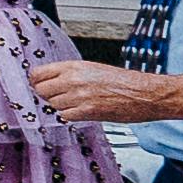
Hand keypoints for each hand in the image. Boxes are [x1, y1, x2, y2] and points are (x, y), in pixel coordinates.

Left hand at [28, 60, 179, 126]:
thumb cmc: (125, 82)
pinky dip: (70, 116)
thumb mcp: (94, 69)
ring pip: (52, 104)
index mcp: (75, 66)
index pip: (37, 73)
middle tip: (58, 97)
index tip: (38, 85)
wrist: (147, 93)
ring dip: (60, 106)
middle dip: (46, 95)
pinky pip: (65, 116)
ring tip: (77, 103)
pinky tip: (82, 111)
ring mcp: (79, 96)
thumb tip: (50, 82)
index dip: (36, 81)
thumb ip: (70, 74)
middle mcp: (74, 79)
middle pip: (40, 90)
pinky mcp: (87, 111)